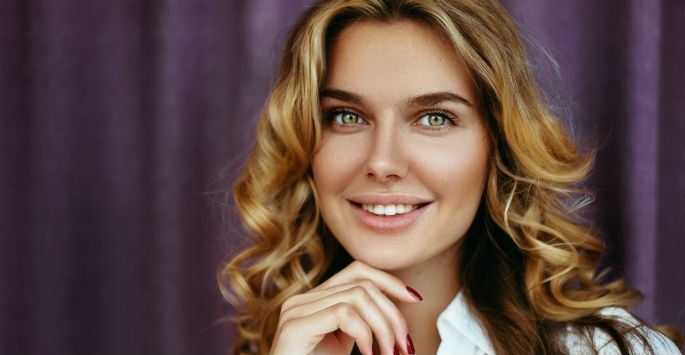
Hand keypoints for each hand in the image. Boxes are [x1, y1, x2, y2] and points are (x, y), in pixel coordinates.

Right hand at [269, 261, 421, 354]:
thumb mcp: (346, 345)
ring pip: (357, 296)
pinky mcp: (296, 326)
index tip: (414, 298)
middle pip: (362, 283)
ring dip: (383, 327)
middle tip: (404, 346)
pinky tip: (368, 354)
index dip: (389, 280)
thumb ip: (364, 326)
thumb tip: (399, 320)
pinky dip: (364, 334)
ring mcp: (296, 311)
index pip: (357, 271)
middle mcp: (302, 300)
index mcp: (314, 300)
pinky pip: (343, 313)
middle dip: (392, 313)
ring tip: (388, 354)